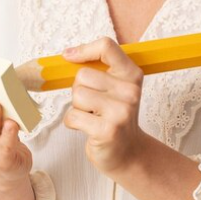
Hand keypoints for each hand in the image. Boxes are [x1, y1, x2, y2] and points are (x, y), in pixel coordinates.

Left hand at [61, 36, 153, 175]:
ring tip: (92, 116)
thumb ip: (99, 69)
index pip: (106, 47)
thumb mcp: (116, 88)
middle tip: (93, 104)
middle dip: (79, 89)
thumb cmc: (115, 117)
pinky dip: (73, 122)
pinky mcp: (107, 130)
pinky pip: (73, 116)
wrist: (128, 152)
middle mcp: (130, 91)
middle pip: (83, 74)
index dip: (83, 50)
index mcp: (132, 75)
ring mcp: (120, 111)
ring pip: (77, 95)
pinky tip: (88, 128)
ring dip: (76, 107)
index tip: (69, 57)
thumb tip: (68, 54)